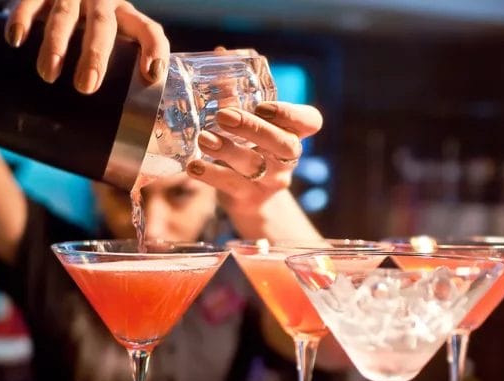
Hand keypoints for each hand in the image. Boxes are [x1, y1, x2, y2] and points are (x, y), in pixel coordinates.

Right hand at [4, 0, 169, 93]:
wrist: (55, 3)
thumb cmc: (86, 46)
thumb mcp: (108, 57)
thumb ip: (115, 92)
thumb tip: (121, 162)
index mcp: (126, 20)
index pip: (149, 31)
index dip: (154, 50)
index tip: (152, 76)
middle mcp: (103, 3)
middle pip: (104, 25)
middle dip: (95, 55)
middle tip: (86, 87)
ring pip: (65, 14)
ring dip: (56, 43)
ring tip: (48, 75)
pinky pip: (31, 0)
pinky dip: (22, 18)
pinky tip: (16, 41)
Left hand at [185, 102, 322, 209]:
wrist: (251, 199)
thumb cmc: (250, 148)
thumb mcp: (250, 125)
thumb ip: (238, 95)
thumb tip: (219, 57)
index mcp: (294, 133)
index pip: (310, 122)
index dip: (290, 113)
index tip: (262, 105)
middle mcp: (288, 158)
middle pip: (283, 144)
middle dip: (254, 128)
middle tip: (224, 115)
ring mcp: (271, 181)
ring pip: (254, 165)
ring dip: (227, 150)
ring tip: (203, 138)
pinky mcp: (249, 198)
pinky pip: (231, 185)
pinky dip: (210, 174)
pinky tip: (193, 165)